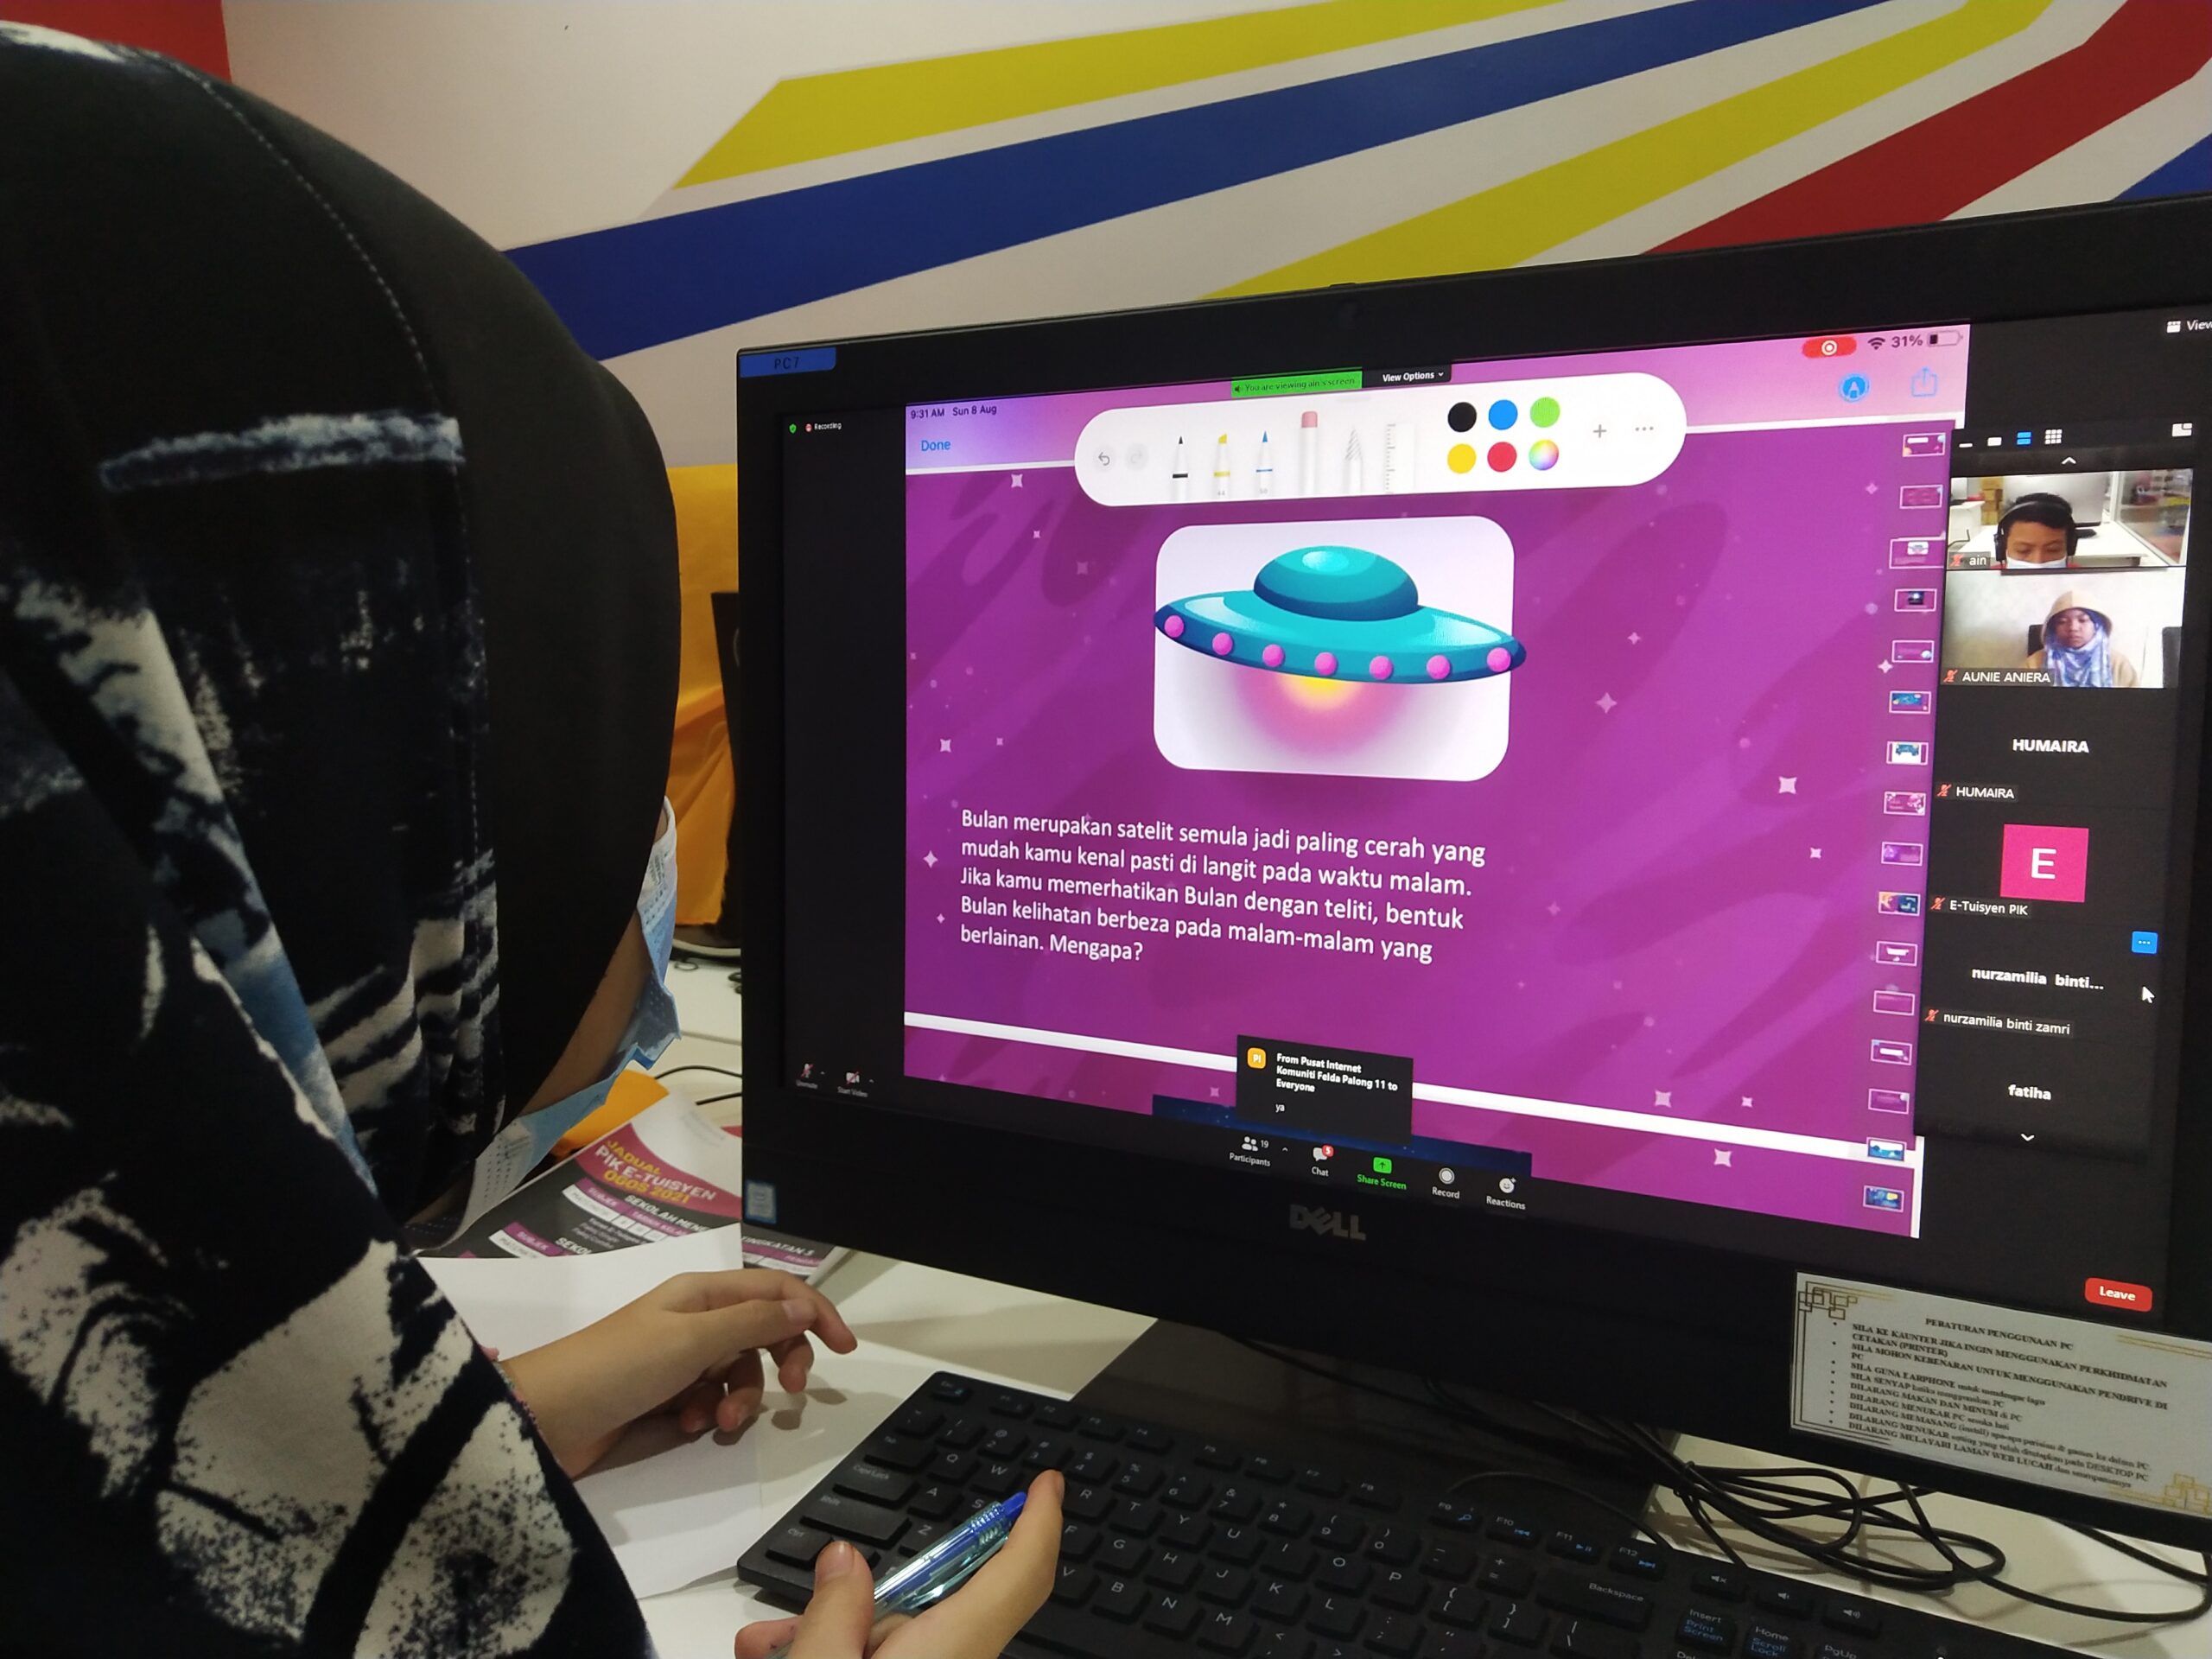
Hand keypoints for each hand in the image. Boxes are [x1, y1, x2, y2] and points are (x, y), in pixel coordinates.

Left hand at [499, 1268, 855, 1474]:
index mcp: (703, 1293)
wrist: (547, 1418)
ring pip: (740, 1373)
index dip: (814, 1312)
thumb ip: (754, 1322)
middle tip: (793, 1392)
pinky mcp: (666, 1396)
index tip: (844, 1349)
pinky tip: (688, 1426)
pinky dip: (709, 1413)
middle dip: (782, 1361)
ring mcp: (680, 1359)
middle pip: (764, 1332)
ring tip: (717, 1420)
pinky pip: (711, 1399)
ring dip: (740, 1397)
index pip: (776, 1290)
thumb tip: (805, 1303)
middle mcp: (696, 1319)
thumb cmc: (619, 1366)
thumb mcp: (693, 1340)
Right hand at [734, 1471, 1062, 1657]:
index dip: (1039, 1524)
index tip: (1047, 1484)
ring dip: (824, 1636)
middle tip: (788, 1623)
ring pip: (887, 1642)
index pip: (1020, 1575)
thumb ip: (831, 1615)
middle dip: (855, 1602)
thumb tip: (843, 1564)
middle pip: (924, 1612)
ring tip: (762, 1647)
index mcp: (953, 1652)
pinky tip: (771, 1654)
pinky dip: (828, 1655)